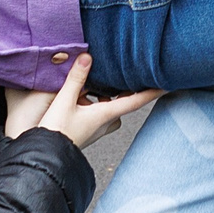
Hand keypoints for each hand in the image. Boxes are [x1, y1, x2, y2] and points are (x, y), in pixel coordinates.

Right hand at [29, 54, 159, 147]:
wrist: (44, 155)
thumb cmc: (56, 131)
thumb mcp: (64, 100)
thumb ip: (77, 78)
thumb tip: (88, 57)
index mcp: (105, 114)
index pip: (136, 101)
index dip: (153, 91)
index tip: (169, 84)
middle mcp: (105, 122)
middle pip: (125, 102)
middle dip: (129, 89)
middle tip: (134, 74)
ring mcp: (97, 128)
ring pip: (111, 107)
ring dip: (108, 94)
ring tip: (99, 80)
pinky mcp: (87, 130)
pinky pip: (99, 112)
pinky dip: (96, 101)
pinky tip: (82, 94)